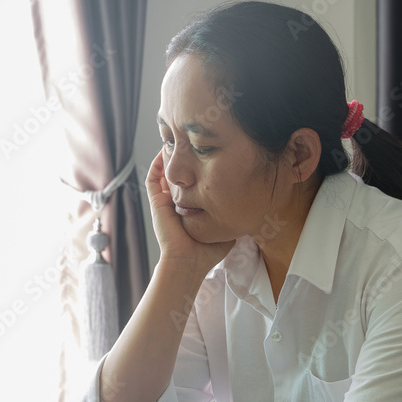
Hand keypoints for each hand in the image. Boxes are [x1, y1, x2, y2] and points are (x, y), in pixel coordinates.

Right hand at [145, 150, 233, 274]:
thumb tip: (249, 202)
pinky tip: (165, 150)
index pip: (191, 183)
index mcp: (190, 208)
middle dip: (182, 158)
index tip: (207, 154)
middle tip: (190, 141)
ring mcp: (165, 202)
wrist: (188, 262)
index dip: (196, 168)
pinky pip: (153, 179)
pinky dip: (157, 164)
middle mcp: (176, 203)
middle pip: (177, 174)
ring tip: (176, 140)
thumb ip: (232, 214)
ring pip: (163, 173)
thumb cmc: (207, 251)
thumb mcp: (225, 227)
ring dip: (168, 157)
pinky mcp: (156, 202)